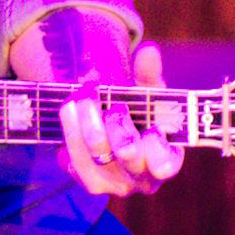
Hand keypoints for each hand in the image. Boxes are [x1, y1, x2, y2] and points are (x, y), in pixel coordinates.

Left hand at [57, 41, 184, 196]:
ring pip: (94, 159)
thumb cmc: (138, 111)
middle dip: (116, 123)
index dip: (157, 148)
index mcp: (165, 159)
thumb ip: (149, 73)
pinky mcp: (85, 180)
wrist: (107, 123)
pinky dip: (69, 134)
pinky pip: (72, 162)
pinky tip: (70, 112)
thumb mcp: (147, 91)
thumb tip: (148, 51)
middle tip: (112, 102)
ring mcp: (111, 183)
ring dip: (86, 123)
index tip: (152, 127)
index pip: (164, 165)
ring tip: (81, 97)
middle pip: (126, 154)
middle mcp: (139, 178)